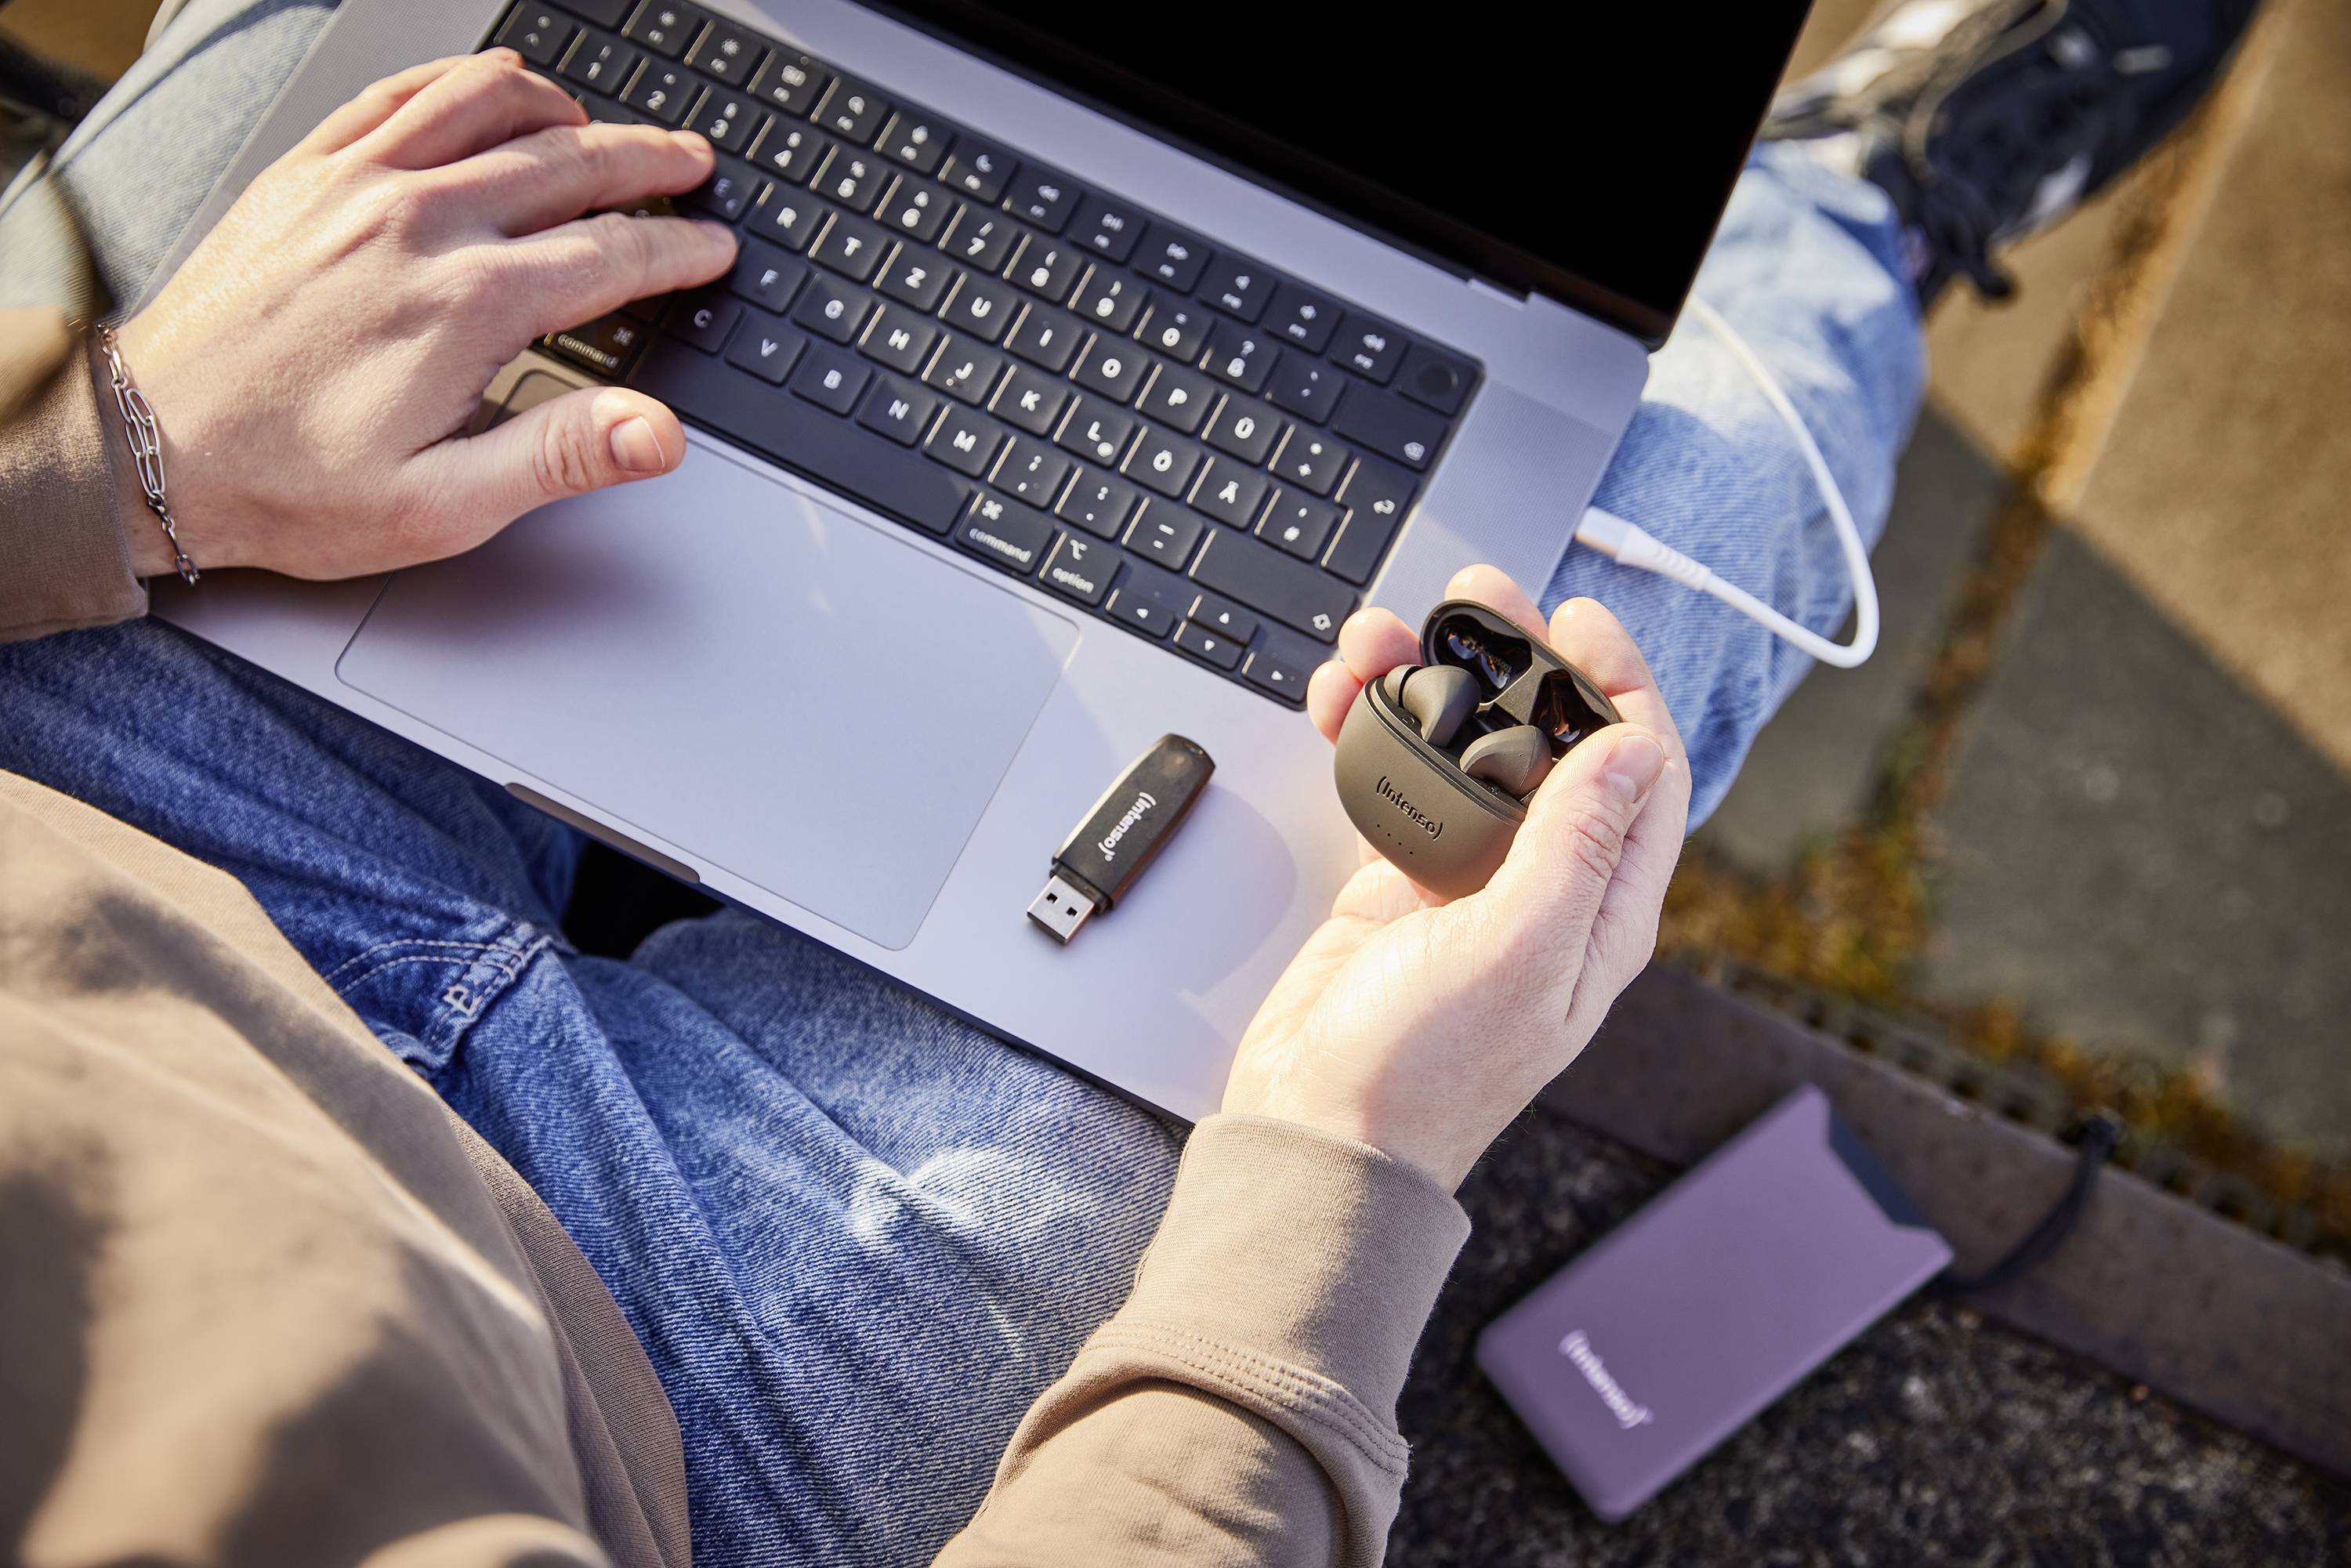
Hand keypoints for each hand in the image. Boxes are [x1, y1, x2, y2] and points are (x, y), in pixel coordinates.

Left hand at [110, 49, 737, 580]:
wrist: (153, 446)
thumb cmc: (293, 485)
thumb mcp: (444, 504)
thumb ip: (562, 456)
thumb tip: (657, 433)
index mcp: (468, 305)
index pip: (611, 256)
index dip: (678, 252)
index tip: (712, 251)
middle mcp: (419, 224)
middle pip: (567, 165)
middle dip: (647, 163)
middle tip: (691, 164)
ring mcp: (358, 185)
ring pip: (491, 109)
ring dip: (567, 109)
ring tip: (608, 123)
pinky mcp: (309, 172)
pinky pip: (404, 94)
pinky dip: (465, 81)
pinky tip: (495, 87)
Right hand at [1222, 566, 1690, 1189]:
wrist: (1320, 1133)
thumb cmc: (1424, 1075)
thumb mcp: (1520, 951)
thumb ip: (1577, 845)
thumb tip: (1633, 750)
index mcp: (1602, 910)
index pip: (1639, 771)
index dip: (1620, 685)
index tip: (1579, 620)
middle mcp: (1544, 888)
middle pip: (1546, 743)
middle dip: (1514, 659)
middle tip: (1474, 599)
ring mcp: (1468, 883)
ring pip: (1462, 751)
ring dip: (1426, 684)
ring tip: (1380, 635)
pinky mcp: (1397, 884)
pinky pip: (1395, 783)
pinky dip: (1369, 732)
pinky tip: (1341, 699)